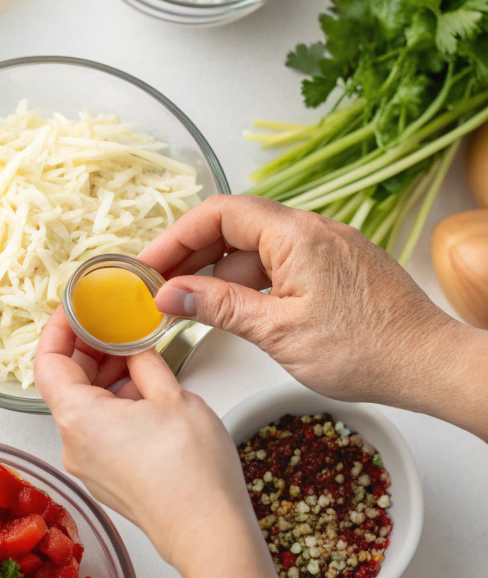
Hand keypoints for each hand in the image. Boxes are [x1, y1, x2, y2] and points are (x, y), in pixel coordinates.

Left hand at [34, 309, 267, 577]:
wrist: (208, 534)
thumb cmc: (192, 475)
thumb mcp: (172, 396)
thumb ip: (145, 363)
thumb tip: (134, 349)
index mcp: (78, 418)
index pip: (47, 360)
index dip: (58, 328)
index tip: (75, 308)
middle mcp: (73, 444)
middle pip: (65, 383)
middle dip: (88, 349)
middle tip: (114, 323)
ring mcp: (89, 466)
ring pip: (85, 407)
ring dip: (106, 377)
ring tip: (138, 353)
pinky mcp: (107, 480)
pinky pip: (100, 431)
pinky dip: (115, 404)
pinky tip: (145, 390)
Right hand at [141, 194, 464, 408]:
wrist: (429, 363)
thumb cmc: (367, 350)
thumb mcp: (278, 333)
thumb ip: (220, 308)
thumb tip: (172, 294)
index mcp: (296, 236)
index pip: (220, 213)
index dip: (176, 236)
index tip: (149, 264)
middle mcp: (313, 231)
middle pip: (236, 225)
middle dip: (192, 253)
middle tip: (160, 286)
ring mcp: (328, 247)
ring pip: (258, 248)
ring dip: (220, 272)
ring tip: (191, 305)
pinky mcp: (338, 268)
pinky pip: (281, 262)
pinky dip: (250, 281)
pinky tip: (234, 309)